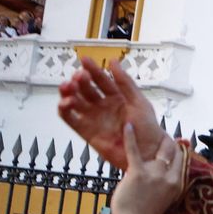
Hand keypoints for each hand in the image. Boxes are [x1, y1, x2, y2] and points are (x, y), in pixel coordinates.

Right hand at [57, 56, 161, 170]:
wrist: (148, 153)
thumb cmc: (148, 129)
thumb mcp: (139, 101)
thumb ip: (125, 82)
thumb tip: (114, 62)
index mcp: (116, 97)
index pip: (101, 80)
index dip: (93, 69)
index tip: (85, 60)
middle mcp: (103, 106)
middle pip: (85, 89)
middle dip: (79, 81)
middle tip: (78, 76)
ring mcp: (94, 118)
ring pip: (75, 102)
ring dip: (68, 93)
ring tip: (68, 87)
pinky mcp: (86, 131)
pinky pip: (71, 119)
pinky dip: (64, 110)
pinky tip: (65, 103)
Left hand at [110, 122, 183, 213]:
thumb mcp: (164, 197)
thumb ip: (164, 182)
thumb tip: (160, 169)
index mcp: (177, 184)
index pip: (182, 161)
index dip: (180, 150)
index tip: (178, 142)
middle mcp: (169, 177)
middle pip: (173, 152)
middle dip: (170, 141)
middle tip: (164, 134)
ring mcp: (154, 174)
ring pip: (159, 150)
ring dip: (155, 139)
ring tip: (148, 129)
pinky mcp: (138, 172)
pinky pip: (134, 150)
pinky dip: (130, 137)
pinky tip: (128, 126)